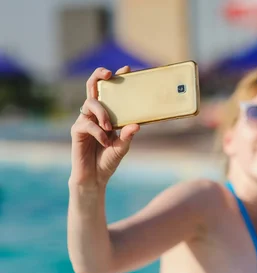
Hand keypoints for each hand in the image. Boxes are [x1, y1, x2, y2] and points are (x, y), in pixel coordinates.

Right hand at [69, 66, 139, 186]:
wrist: (96, 177)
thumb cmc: (109, 159)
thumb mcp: (123, 147)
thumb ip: (128, 135)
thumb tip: (137, 125)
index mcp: (107, 113)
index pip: (110, 91)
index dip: (117, 78)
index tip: (128, 69)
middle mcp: (95, 113)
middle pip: (93, 87)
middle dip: (100, 76)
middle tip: (109, 74)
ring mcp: (84, 120)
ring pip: (90, 104)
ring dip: (102, 112)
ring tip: (111, 127)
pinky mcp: (77, 130)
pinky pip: (86, 124)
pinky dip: (98, 132)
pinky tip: (105, 141)